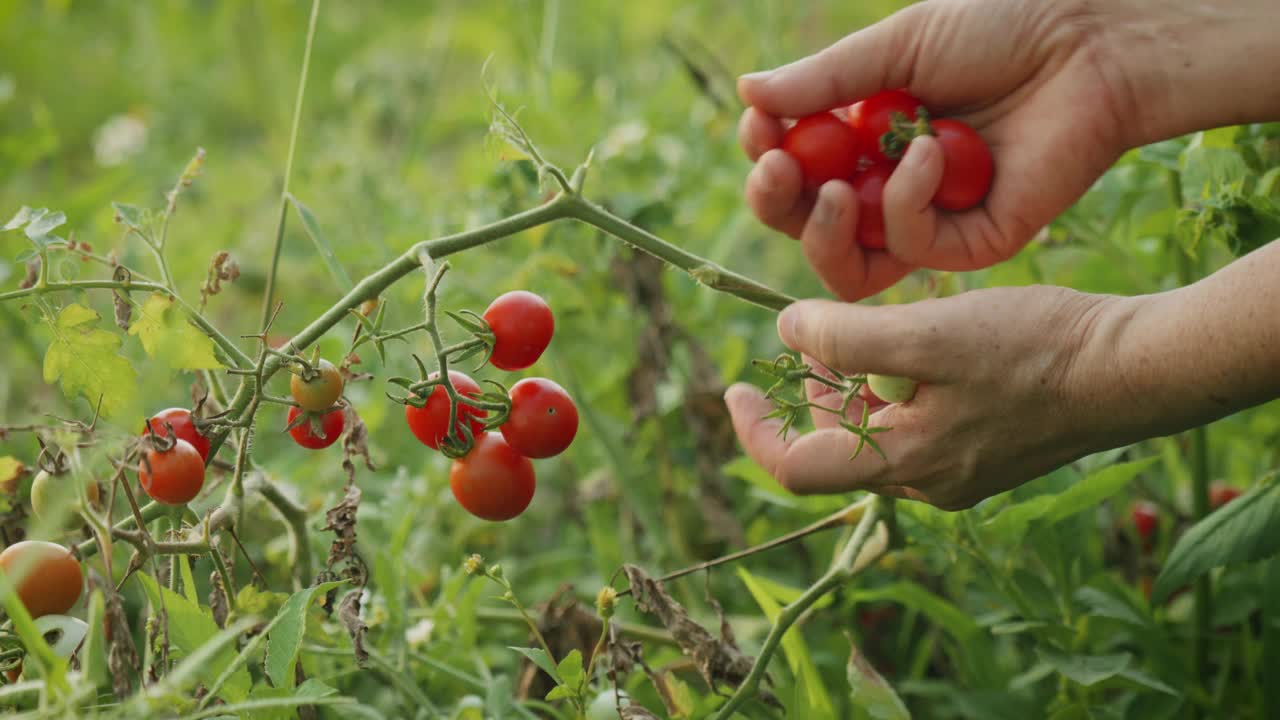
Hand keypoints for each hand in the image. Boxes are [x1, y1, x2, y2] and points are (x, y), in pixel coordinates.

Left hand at [723, 285, 1133, 509]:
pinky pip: (918, 425)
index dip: (754, 431)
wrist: (1131, 367)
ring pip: (879, 433)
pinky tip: (918, 340)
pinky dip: (898, 388)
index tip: (732, 389)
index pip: (796, 470)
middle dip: (814, 393)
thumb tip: (785, 333)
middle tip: (816, 337)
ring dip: (856, 385)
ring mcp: (961, 470)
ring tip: (864, 330)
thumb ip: (845, 340)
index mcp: (903, 464)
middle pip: (838, 446)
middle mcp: (927, 481)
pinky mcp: (988, 449)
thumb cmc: (1033, 349)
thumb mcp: (927, 334)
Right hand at [737, 0, 1279, 300]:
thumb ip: (824, 80)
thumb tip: (747, 93)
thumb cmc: (999, 29)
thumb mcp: (896, 47)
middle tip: (777, 169)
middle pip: (808, 226)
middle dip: (777, 203)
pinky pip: (912, 247)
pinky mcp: (972, 243)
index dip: (766, 158)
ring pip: (847, 264)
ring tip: (834, 189)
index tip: (758, 126)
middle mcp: (888, 186)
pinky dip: (908, 201)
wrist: (1088, 41)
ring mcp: (929, 220)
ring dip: (823, 230)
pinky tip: (930, 151)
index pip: (795, 173)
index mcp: (864, 140)